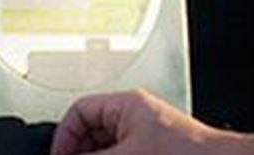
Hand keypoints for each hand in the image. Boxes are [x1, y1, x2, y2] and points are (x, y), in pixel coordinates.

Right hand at [51, 89, 230, 154]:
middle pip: (90, 132)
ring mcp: (144, 137)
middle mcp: (134, 117)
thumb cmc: (189, 152)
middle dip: (79, 151)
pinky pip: (121, 154)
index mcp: (126, 104)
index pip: (79, 111)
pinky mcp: (153, 152)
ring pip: (105, 147)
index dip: (63, 136)